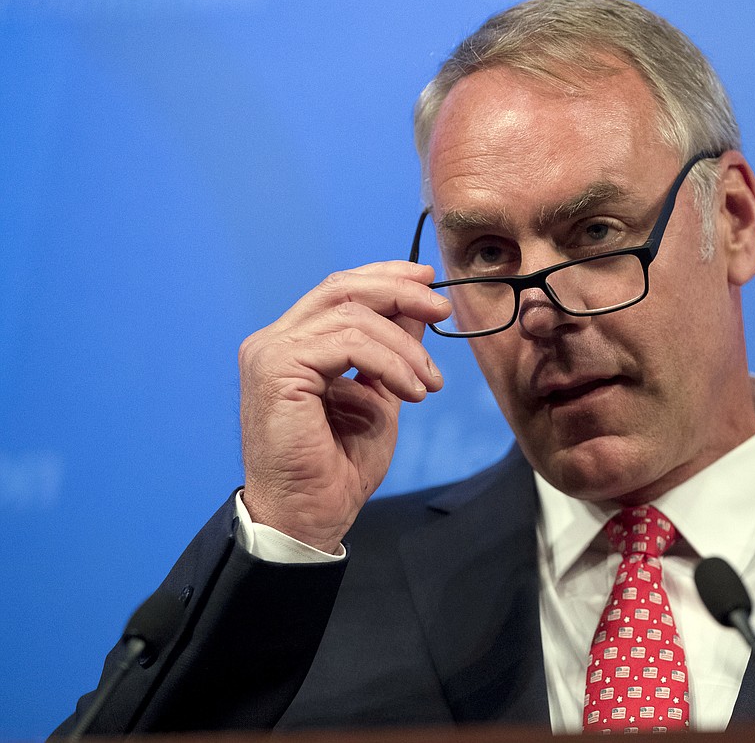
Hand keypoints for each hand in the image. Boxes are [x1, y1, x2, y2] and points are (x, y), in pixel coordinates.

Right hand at [237, 261, 449, 552]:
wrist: (310, 516)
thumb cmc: (337, 467)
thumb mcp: (379, 395)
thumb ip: (391, 350)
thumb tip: (418, 310)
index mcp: (293, 344)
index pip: (339, 290)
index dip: (386, 278)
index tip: (429, 283)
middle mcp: (274, 341)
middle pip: (341, 289)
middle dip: (400, 292)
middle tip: (443, 311)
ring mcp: (270, 353)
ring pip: (352, 316)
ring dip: (404, 347)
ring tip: (430, 383)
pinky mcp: (277, 370)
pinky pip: (347, 344)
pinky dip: (389, 363)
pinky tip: (412, 392)